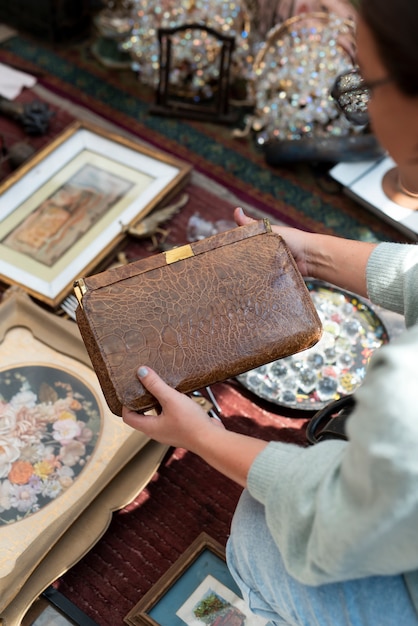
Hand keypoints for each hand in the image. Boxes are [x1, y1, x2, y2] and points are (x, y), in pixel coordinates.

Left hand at [122, 367, 223, 449]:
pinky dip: (171, 407)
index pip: (128, 417)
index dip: (126, 404)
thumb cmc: (190, 423)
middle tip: (145, 387)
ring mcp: (170, 432)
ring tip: (162, 388)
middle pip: (142, 416)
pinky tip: (179, 397)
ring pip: (158, 415)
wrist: (212, 439)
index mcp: (150, 427)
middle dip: (142, 401)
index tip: (130, 391)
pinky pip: (171, 417)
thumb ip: (155, 385)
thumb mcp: (171, 399)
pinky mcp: (181, 430)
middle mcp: (157, 432)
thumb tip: (141, 372)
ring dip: (158, 403)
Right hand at [234, 207, 373, 296]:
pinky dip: (256, 284)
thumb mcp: (270, 231)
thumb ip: (252, 225)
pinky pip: (261, 282)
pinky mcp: (272, 280)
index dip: (230, 249)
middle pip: (243, 261)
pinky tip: (245, 287)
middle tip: (222, 269)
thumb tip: (236, 211)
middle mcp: (261, 256)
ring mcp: (266, 269)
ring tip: (231, 280)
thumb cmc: (294, 240)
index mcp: (259, 243)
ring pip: (251, 273)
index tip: (218, 253)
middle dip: (235, 265)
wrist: (312, 258)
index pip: (240, 246)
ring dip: (244, 275)